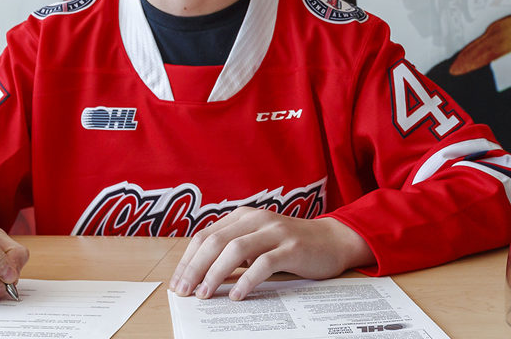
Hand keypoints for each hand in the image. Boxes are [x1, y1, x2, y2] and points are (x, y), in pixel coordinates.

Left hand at [168, 208, 373, 300]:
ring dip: (215, 273)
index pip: (205, 236)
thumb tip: (202, 276)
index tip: (177, 282)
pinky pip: (263, 263)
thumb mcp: (258, 242)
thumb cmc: (291, 245)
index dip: (188, 259)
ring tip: (205, 294)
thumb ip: (234, 252)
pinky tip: (237, 295)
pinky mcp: (291, 247)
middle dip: (195, 268)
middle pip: (215, 242)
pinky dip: (247, 280)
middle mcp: (256, 219)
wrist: (333, 241)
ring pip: (235, 250)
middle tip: (184, 291)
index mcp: (243, 216)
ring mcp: (274, 231)